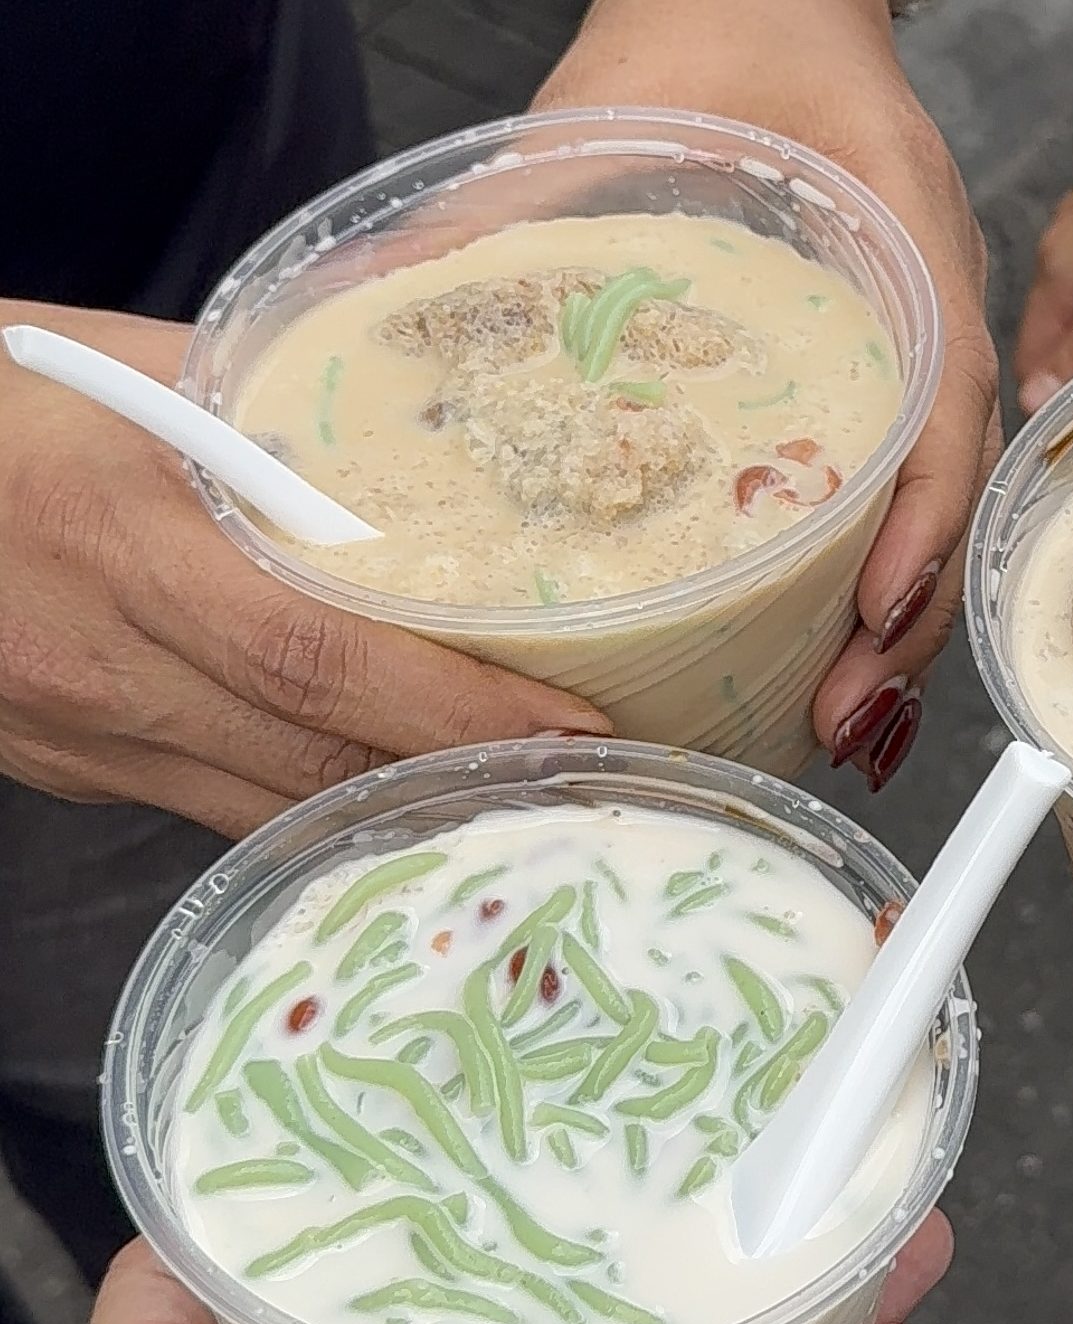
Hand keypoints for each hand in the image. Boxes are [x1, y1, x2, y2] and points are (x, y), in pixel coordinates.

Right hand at [0, 303, 608, 838]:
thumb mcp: (128, 367)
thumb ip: (282, 388)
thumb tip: (447, 351)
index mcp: (119, 539)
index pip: (317, 659)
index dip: (452, 709)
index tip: (569, 724)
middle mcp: (101, 662)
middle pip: (318, 761)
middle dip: (466, 779)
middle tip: (586, 778)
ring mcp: (84, 736)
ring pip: (281, 810)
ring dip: (409, 813)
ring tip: (526, 799)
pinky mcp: (78, 773)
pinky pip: (227, 811)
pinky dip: (325, 812)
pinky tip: (401, 799)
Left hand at [535, 0, 997, 786]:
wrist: (762, 0)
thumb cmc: (714, 38)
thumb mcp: (613, 108)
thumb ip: (513, 203)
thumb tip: (377, 302)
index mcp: (904, 249)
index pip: (945, 411)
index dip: (917, 523)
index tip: (871, 611)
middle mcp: (933, 324)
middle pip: (952, 501)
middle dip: (905, 626)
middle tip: (841, 722)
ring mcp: (919, 362)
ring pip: (936, 517)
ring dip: (896, 629)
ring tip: (836, 721)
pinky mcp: (884, 388)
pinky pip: (902, 497)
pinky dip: (877, 583)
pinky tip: (830, 650)